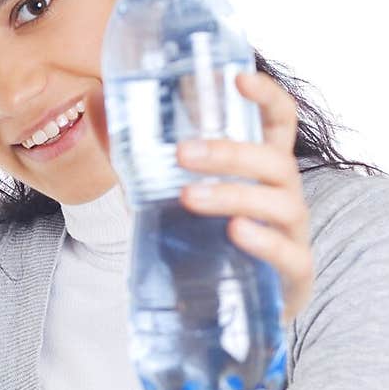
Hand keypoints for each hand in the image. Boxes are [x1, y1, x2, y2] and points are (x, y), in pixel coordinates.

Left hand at [85, 71, 312, 325]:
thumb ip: (137, 154)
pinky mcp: (293, 275)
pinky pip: (288, 254)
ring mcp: (293, 235)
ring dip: (233, 194)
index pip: (277, 121)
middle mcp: (284, 195)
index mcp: (261, 169)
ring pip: (278, 203)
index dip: (265, 95)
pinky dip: (263, 241)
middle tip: (182, 154)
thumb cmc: (202, 242)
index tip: (236, 77)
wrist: (222, 312)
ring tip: (188, 197)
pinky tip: (236, 233)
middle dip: (229, 152)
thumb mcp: (169, 195)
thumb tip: (95, 101)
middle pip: (274, 160)